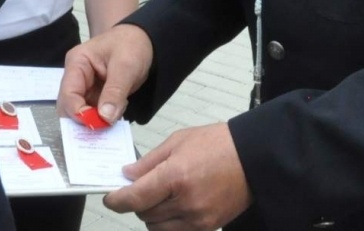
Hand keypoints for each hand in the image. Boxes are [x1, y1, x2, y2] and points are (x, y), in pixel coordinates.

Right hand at [58, 23, 152, 124]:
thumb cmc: (132, 45)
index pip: (68, 94)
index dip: (79, 113)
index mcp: (77, 63)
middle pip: (69, 107)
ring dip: (97, 121)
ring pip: (81, 114)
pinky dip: (103, 119)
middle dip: (86, 120)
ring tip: (117, 115)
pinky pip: (94, 113)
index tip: (98, 124)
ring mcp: (85, 88)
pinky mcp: (95, 96)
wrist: (143, 40)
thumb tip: (105, 118)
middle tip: (107, 125)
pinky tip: (117, 115)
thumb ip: (115, 91)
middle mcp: (76, 77)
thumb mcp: (126, 66)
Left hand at [104, 123, 251, 229]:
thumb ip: (149, 162)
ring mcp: (198, 219)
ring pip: (157, 227)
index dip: (117, 200)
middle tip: (141, 188)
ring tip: (160, 196)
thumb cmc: (217, 144)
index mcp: (175, 177)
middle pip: (144, 214)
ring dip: (151, 215)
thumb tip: (127, 175)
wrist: (253, 158)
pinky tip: (174, 206)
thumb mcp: (177, 142)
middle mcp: (186, 202)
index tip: (110, 198)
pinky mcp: (207, 227)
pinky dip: (169, 223)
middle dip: (136, 202)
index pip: (135, 198)